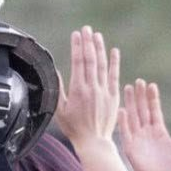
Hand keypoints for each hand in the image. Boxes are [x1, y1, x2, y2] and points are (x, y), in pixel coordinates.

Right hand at [54, 26, 120, 150]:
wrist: (94, 142)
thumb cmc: (74, 128)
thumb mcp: (60, 111)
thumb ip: (59, 90)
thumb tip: (55, 72)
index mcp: (78, 90)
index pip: (78, 62)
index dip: (77, 46)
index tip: (76, 34)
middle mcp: (92, 88)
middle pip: (90, 60)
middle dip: (88, 42)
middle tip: (86, 28)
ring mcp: (104, 91)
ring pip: (102, 65)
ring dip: (100, 48)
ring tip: (97, 35)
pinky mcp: (113, 96)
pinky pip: (114, 76)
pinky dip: (114, 63)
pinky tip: (114, 51)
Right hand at [117, 80, 170, 170]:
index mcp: (158, 130)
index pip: (154, 110)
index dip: (152, 98)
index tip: (151, 85)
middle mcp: (146, 132)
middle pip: (141, 110)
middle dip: (139, 96)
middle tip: (138, 81)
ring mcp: (137, 138)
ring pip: (132, 117)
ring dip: (130, 103)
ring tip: (128, 88)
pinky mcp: (130, 147)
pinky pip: (125, 132)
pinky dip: (123, 121)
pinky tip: (122, 109)